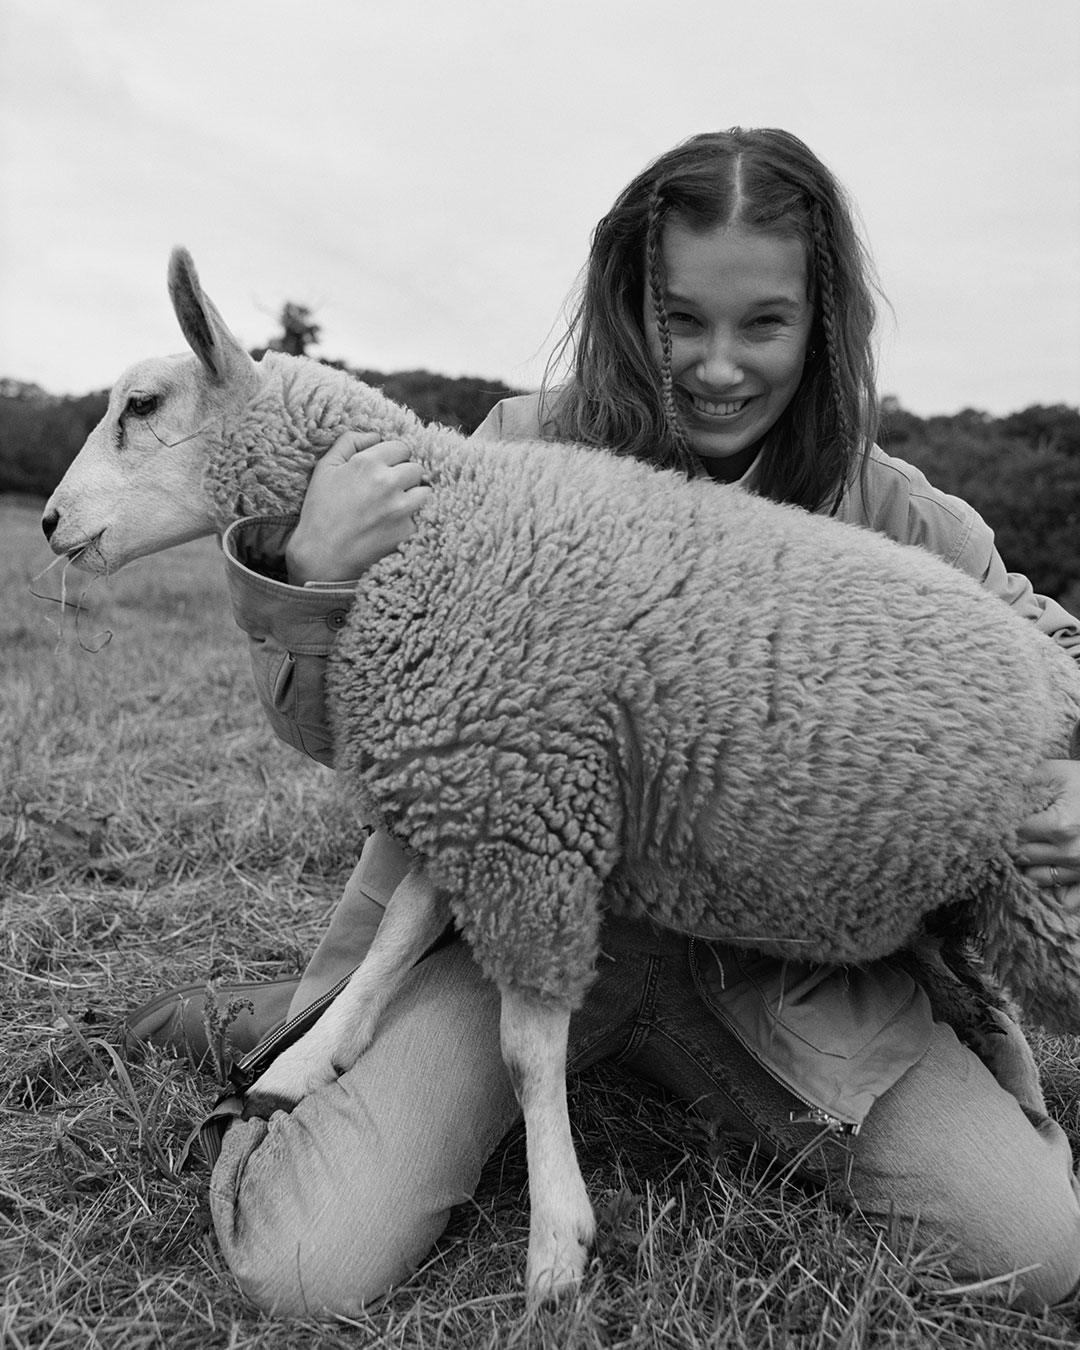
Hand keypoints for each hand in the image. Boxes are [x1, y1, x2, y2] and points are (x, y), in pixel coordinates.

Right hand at [286, 433, 431, 584]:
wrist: (322, 556)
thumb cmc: (320, 511)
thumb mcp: (325, 468)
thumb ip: (348, 442)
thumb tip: (375, 435)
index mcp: (367, 463)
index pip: (401, 448)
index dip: (393, 458)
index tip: (385, 470)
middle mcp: (388, 482)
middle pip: (416, 468)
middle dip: (405, 477)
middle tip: (389, 490)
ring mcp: (401, 508)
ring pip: (425, 492)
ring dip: (414, 497)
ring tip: (396, 507)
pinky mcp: (408, 530)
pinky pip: (420, 518)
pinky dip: (411, 521)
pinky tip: (393, 526)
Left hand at [1014, 758, 1079, 910]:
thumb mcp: (1054, 773)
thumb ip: (1023, 785)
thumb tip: (993, 798)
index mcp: (1060, 826)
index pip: (1013, 834)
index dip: (1003, 825)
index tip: (1001, 818)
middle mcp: (1071, 853)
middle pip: (1021, 857)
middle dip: (1012, 844)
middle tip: (1012, 831)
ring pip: (1035, 878)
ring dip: (1028, 865)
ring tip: (1029, 846)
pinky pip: (1064, 899)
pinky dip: (1052, 889)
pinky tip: (1046, 869)